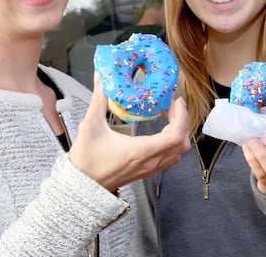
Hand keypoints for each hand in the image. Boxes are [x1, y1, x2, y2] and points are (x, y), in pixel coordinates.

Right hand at [68, 74, 190, 191]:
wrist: (81, 186)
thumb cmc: (86, 161)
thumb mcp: (90, 126)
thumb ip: (98, 100)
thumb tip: (101, 80)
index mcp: (141, 151)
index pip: (176, 136)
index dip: (182, 116)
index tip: (176, 101)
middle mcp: (149, 162)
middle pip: (183, 144)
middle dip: (183, 122)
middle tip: (173, 106)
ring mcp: (149, 169)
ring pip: (178, 153)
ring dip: (179, 133)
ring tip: (170, 117)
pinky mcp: (146, 171)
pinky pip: (169, 158)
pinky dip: (172, 143)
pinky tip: (161, 131)